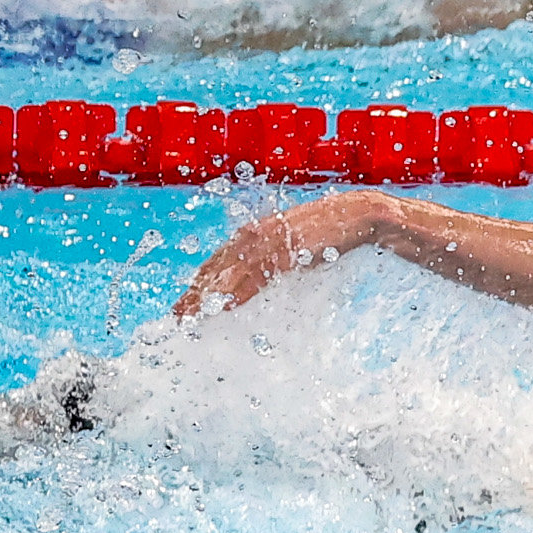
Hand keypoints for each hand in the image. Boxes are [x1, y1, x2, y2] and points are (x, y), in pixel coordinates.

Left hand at [171, 191, 386, 318]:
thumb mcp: (295, 247)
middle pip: (214, 268)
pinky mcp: (282, 251)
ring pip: (227, 274)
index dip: (199, 282)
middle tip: (177, 315)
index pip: (217, 261)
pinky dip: (236, 292)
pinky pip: (254, 277)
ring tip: (191, 317)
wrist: (355, 215)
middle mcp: (252, 235)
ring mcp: (266, 242)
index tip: (187, 302)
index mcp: (252, 234)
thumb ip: (277, 260)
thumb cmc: (329, 231)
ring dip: (207, 297)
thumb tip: (269, 277)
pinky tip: (223, 307)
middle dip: (194, 293)